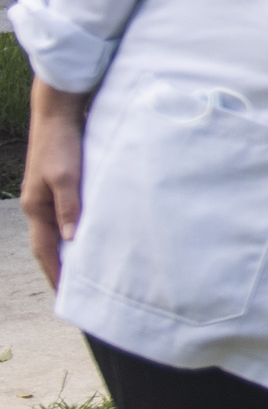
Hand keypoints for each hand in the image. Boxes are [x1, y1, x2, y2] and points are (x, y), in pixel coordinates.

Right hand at [21, 81, 87, 290]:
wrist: (59, 112)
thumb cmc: (62, 143)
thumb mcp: (66, 176)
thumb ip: (69, 206)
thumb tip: (72, 239)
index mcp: (36, 207)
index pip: (44, 250)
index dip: (55, 273)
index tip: (65, 296)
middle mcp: (39, 204)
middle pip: (49, 244)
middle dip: (60, 267)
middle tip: (76, 290)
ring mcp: (49, 194)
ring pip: (58, 229)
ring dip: (69, 249)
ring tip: (85, 268)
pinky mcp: (62, 183)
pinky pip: (67, 214)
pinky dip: (75, 228)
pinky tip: (90, 233)